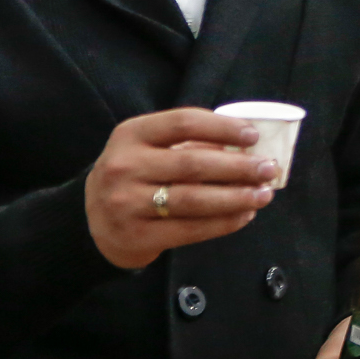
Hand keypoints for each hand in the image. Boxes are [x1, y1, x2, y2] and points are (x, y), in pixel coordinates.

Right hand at [86, 107, 277, 269]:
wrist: (91, 221)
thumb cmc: (135, 176)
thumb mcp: (148, 149)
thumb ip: (188, 144)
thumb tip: (247, 149)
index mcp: (130, 135)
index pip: (183, 123)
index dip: (222, 128)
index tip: (253, 136)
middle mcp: (123, 166)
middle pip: (193, 164)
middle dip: (239, 167)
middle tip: (269, 169)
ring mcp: (126, 203)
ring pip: (194, 200)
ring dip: (237, 197)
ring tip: (264, 195)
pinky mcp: (136, 236)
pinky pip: (190, 229)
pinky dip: (224, 223)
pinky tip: (245, 215)